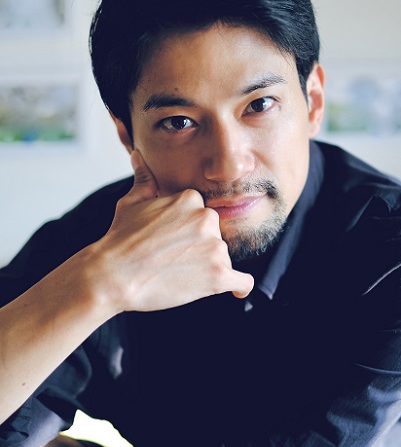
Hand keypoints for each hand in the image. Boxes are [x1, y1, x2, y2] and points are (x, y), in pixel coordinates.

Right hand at [87, 150, 253, 313]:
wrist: (112, 275)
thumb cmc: (119, 240)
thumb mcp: (130, 202)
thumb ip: (144, 179)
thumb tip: (138, 156)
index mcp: (191, 199)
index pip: (201, 216)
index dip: (188, 231)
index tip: (173, 243)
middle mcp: (207, 219)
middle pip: (214, 235)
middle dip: (199, 247)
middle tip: (173, 260)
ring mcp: (214, 247)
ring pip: (223, 258)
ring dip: (208, 268)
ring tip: (179, 276)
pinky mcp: (218, 275)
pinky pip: (242, 281)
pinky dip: (239, 287)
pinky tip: (235, 291)